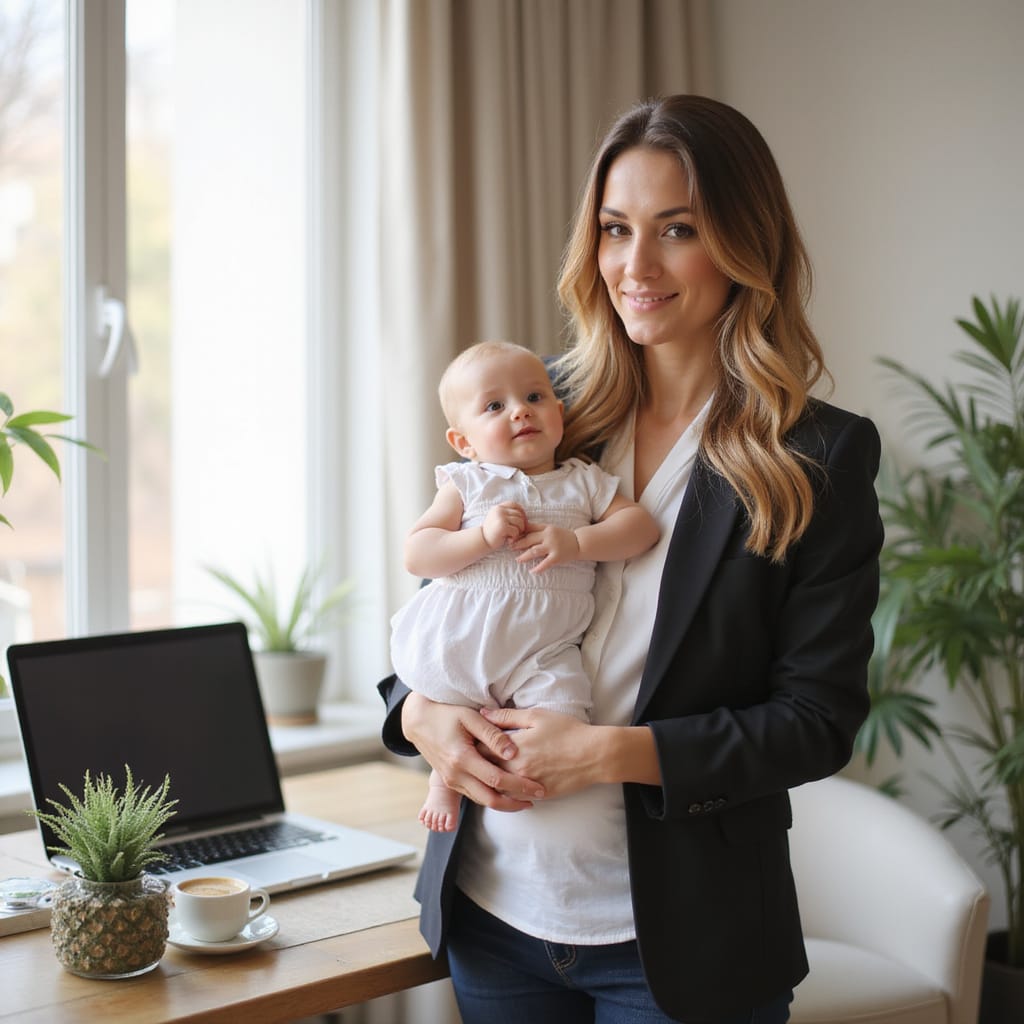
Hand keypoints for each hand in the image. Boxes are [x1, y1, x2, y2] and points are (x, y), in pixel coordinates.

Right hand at [401, 693, 544, 810]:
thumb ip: (493, 735)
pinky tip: (506, 792)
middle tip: (537, 798)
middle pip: (490, 799)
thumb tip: (514, 752)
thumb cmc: (446, 714)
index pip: (497, 779)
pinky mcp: (450, 781)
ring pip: (482, 800)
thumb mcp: (470, 717)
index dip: (520, 785)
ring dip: (505, 803)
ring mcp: (451, 780)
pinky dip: (492, 797)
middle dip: (515, 802)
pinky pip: (474, 795)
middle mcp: (455, 774)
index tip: (538, 787)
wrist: (418, 721)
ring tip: (526, 798)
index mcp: (462, 758)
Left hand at [479, 706, 602, 798]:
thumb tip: (483, 714)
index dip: (473, 744)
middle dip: (478, 762)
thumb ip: (507, 716)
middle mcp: (517, 768)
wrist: (594, 754)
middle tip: (473, 756)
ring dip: (490, 779)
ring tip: (486, 770)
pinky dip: (507, 791)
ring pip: (497, 786)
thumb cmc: (568, 731)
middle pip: (486, 768)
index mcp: (514, 747)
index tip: (470, 740)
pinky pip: (514, 797)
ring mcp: (527, 784)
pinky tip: (507, 783)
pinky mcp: (538, 795)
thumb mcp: (537, 716)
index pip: (481, 748)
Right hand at [482, 501, 526, 550]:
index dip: (521, 512)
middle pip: (519, 514)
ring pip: (520, 522)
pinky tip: (509, 540)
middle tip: (516, 532)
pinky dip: (514, 537)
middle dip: (521, 524)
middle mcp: (499, 510)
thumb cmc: (493, 532)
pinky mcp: (502, 526)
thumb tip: (523, 515)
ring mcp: (501, 517)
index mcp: (498, 507)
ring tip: (512, 536)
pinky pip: (516, 531)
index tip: (522, 521)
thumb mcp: (498, 518)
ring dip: (519, 531)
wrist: (482, 541)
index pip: (514, 504)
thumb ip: (507, 514)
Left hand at [512, 524, 580, 572]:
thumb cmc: (562, 536)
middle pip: (529, 540)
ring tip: (517, 559)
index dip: (519, 533)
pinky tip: (532, 571)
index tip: (510, 536)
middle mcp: (548, 536)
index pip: (529, 529)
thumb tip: (521, 528)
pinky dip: (538, 568)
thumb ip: (537, 528)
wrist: (579, 542)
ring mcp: (553, 547)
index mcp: (546, 528)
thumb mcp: (550, 528)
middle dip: (518, 544)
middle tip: (510, 547)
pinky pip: (545, 563)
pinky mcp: (557, 557)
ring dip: (525, 556)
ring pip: (535, 551)